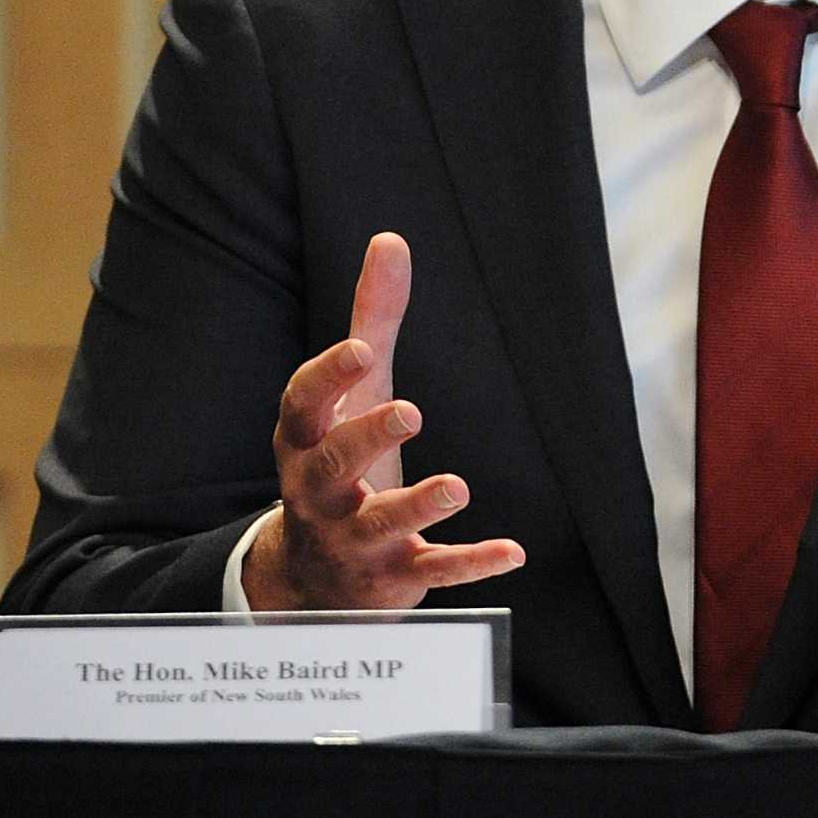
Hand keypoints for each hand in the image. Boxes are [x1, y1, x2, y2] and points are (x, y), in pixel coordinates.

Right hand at [242, 232, 525, 610]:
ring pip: (381, 524)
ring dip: (418, 505)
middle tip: (409, 411)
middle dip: (366, 438)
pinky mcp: (395, 576)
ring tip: (456, 486)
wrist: (316, 577)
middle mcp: (321, 494)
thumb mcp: (355, 393)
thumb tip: (389, 240)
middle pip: (333, 465)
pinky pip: (432, 573)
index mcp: (305, 443)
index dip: (328, 378)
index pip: (303, 408)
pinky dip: (471, 565)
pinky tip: (514, 552)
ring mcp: (356, 539)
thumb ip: (372, 320)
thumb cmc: (340, 463)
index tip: (361, 348)